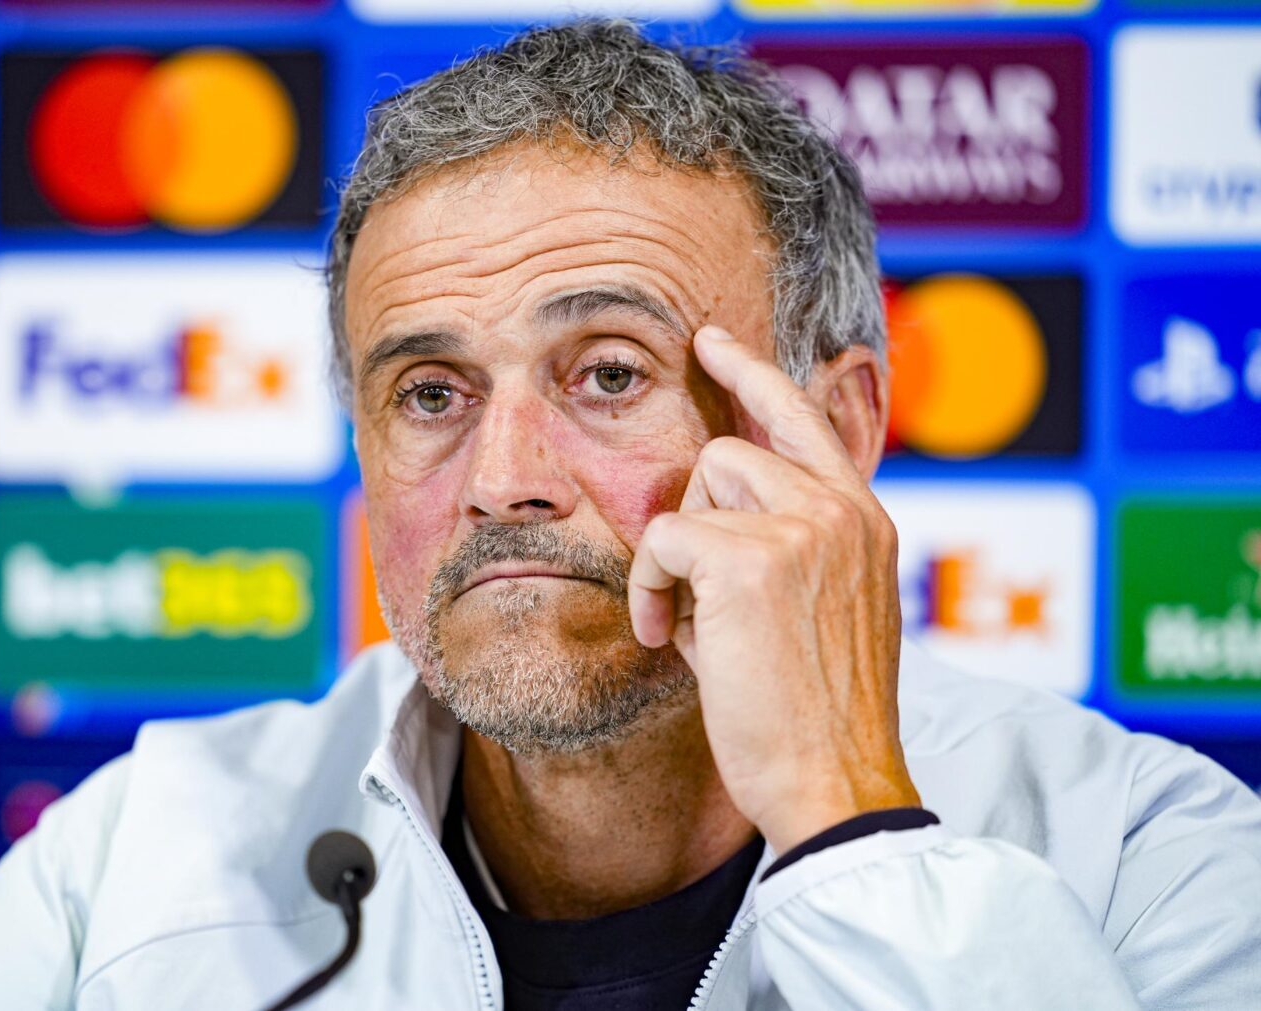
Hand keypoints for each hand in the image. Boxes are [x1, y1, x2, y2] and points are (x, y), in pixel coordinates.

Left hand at [628, 326, 918, 851]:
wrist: (834, 783)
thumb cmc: (815, 713)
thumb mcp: (817, 613)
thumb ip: (774, 552)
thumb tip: (695, 528)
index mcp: (865, 520)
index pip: (805, 418)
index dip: (752, 373)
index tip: (712, 341)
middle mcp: (843, 510)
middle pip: (729, 452)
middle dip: (694, 517)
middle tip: (692, 593)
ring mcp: (804, 528)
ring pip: (697, 488)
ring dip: (674, 554)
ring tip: (687, 622)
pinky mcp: (753, 560)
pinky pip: (664, 540)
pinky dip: (652, 587)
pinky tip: (666, 637)